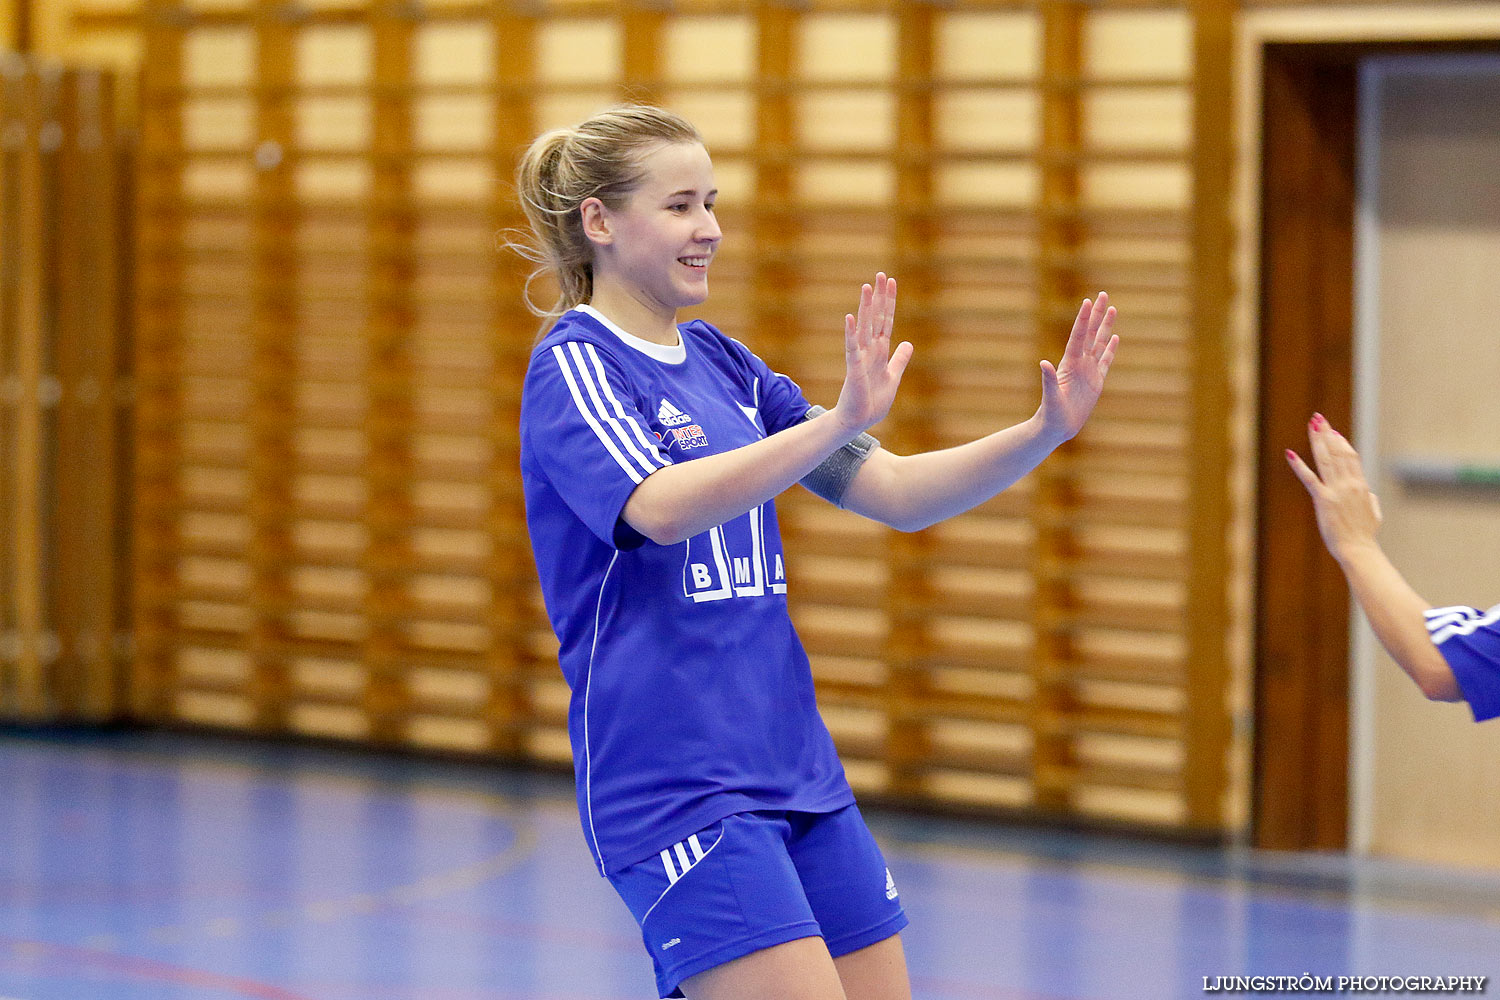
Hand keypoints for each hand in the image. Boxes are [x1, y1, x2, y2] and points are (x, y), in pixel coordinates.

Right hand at [831, 272, 913, 435]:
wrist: (858, 421)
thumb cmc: (872, 401)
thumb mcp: (893, 377)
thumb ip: (900, 359)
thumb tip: (908, 344)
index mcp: (880, 351)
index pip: (886, 320)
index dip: (890, 301)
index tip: (892, 281)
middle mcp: (870, 350)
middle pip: (876, 318)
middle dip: (879, 297)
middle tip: (881, 275)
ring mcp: (861, 357)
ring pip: (864, 327)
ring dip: (866, 307)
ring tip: (867, 287)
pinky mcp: (854, 369)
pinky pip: (852, 348)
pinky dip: (851, 333)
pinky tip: (850, 317)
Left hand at [1036, 293, 1118, 441]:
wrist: (1056, 427)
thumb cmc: (1051, 413)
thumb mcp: (1051, 397)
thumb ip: (1048, 380)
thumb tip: (1043, 363)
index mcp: (1069, 364)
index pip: (1078, 336)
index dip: (1083, 319)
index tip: (1088, 301)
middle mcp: (1079, 363)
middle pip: (1090, 333)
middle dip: (1097, 314)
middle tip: (1103, 294)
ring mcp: (1088, 371)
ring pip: (1099, 343)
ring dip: (1105, 326)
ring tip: (1112, 308)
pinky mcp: (1096, 381)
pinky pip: (1105, 361)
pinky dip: (1110, 349)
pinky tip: (1114, 337)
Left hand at [1286, 414, 1383, 564]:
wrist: (1359, 549)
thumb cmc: (1365, 535)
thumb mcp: (1374, 514)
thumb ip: (1371, 500)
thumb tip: (1369, 493)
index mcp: (1362, 486)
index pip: (1351, 457)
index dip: (1341, 442)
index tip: (1334, 432)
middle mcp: (1349, 483)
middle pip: (1338, 452)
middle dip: (1327, 434)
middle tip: (1319, 418)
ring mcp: (1336, 490)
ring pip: (1325, 459)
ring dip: (1317, 441)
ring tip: (1311, 425)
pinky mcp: (1323, 499)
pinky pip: (1309, 478)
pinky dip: (1299, 465)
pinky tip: (1290, 454)